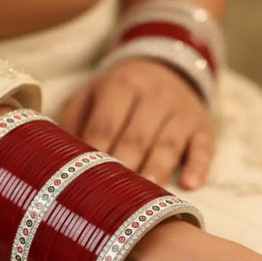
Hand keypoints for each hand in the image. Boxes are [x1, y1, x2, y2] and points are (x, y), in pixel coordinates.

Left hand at [60, 58, 213, 189]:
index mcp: (121, 85)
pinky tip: (190, 185)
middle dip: (125, 165)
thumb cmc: (118, 92)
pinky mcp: (202, 125)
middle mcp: (154, 95)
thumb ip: (74, 121)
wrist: (166, 65)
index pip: (106, 123)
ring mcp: (181, 111)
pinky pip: (204, 145)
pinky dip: (199, 165)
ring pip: (169, 143)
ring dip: (158, 168)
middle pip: (137, 137)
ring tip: (147, 193)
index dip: (97, 152)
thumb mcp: (90, 94)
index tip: (86, 179)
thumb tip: (57, 159)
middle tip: (113, 196)